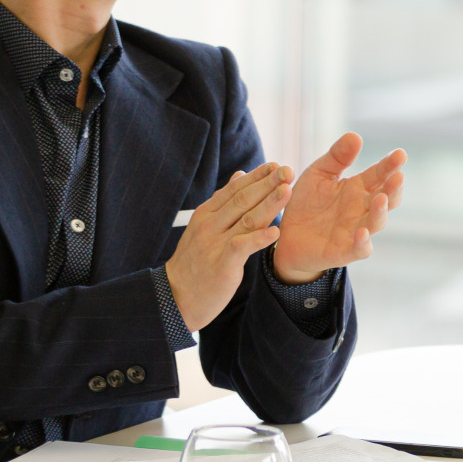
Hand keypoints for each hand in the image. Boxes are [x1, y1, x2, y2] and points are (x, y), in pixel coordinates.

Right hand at [165, 164, 292, 331]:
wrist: (175, 296)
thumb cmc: (196, 261)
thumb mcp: (205, 226)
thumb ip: (224, 202)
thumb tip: (240, 174)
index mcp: (207, 214)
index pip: (234, 190)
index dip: (256, 177)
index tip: (276, 165)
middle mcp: (210, 225)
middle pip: (242, 200)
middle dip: (266, 184)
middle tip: (287, 170)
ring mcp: (214, 244)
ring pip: (245, 219)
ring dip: (268, 204)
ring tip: (287, 191)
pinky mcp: (221, 264)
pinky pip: (241, 247)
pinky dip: (258, 239)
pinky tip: (275, 232)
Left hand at [272, 133, 406, 283]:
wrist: (287, 236)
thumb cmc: (307, 203)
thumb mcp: (318, 174)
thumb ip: (337, 157)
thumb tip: (355, 135)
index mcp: (359, 188)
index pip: (380, 175)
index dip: (390, 165)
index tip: (400, 154)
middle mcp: (363, 209)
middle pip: (387, 198)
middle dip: (394, 188)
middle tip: (397, 176)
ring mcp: (357, 230)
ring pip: (377, 222)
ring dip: (381, 211)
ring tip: (380, 198)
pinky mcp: (345, 251)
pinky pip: (360, 249)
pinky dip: (364, 242)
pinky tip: (362, 233)